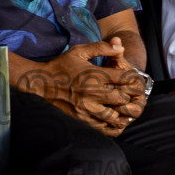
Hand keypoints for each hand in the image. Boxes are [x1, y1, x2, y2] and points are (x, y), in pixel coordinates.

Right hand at [18, 39, 143, 136]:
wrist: (41, 83)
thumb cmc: (62, 66)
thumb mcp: (79, 51)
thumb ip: (101, 47)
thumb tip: (121, 46)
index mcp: (94, 75)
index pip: (124, 78)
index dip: (133, 79)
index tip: (132, 79)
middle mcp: (92, 93)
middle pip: (123, 98)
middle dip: (129, 96)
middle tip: (129, 93)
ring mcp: (87, 109)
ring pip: (116, 116)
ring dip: (122, 112)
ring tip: (123, 107)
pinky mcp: (82, 120)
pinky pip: (105, 128)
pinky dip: (113, 125)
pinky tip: (114, 118)